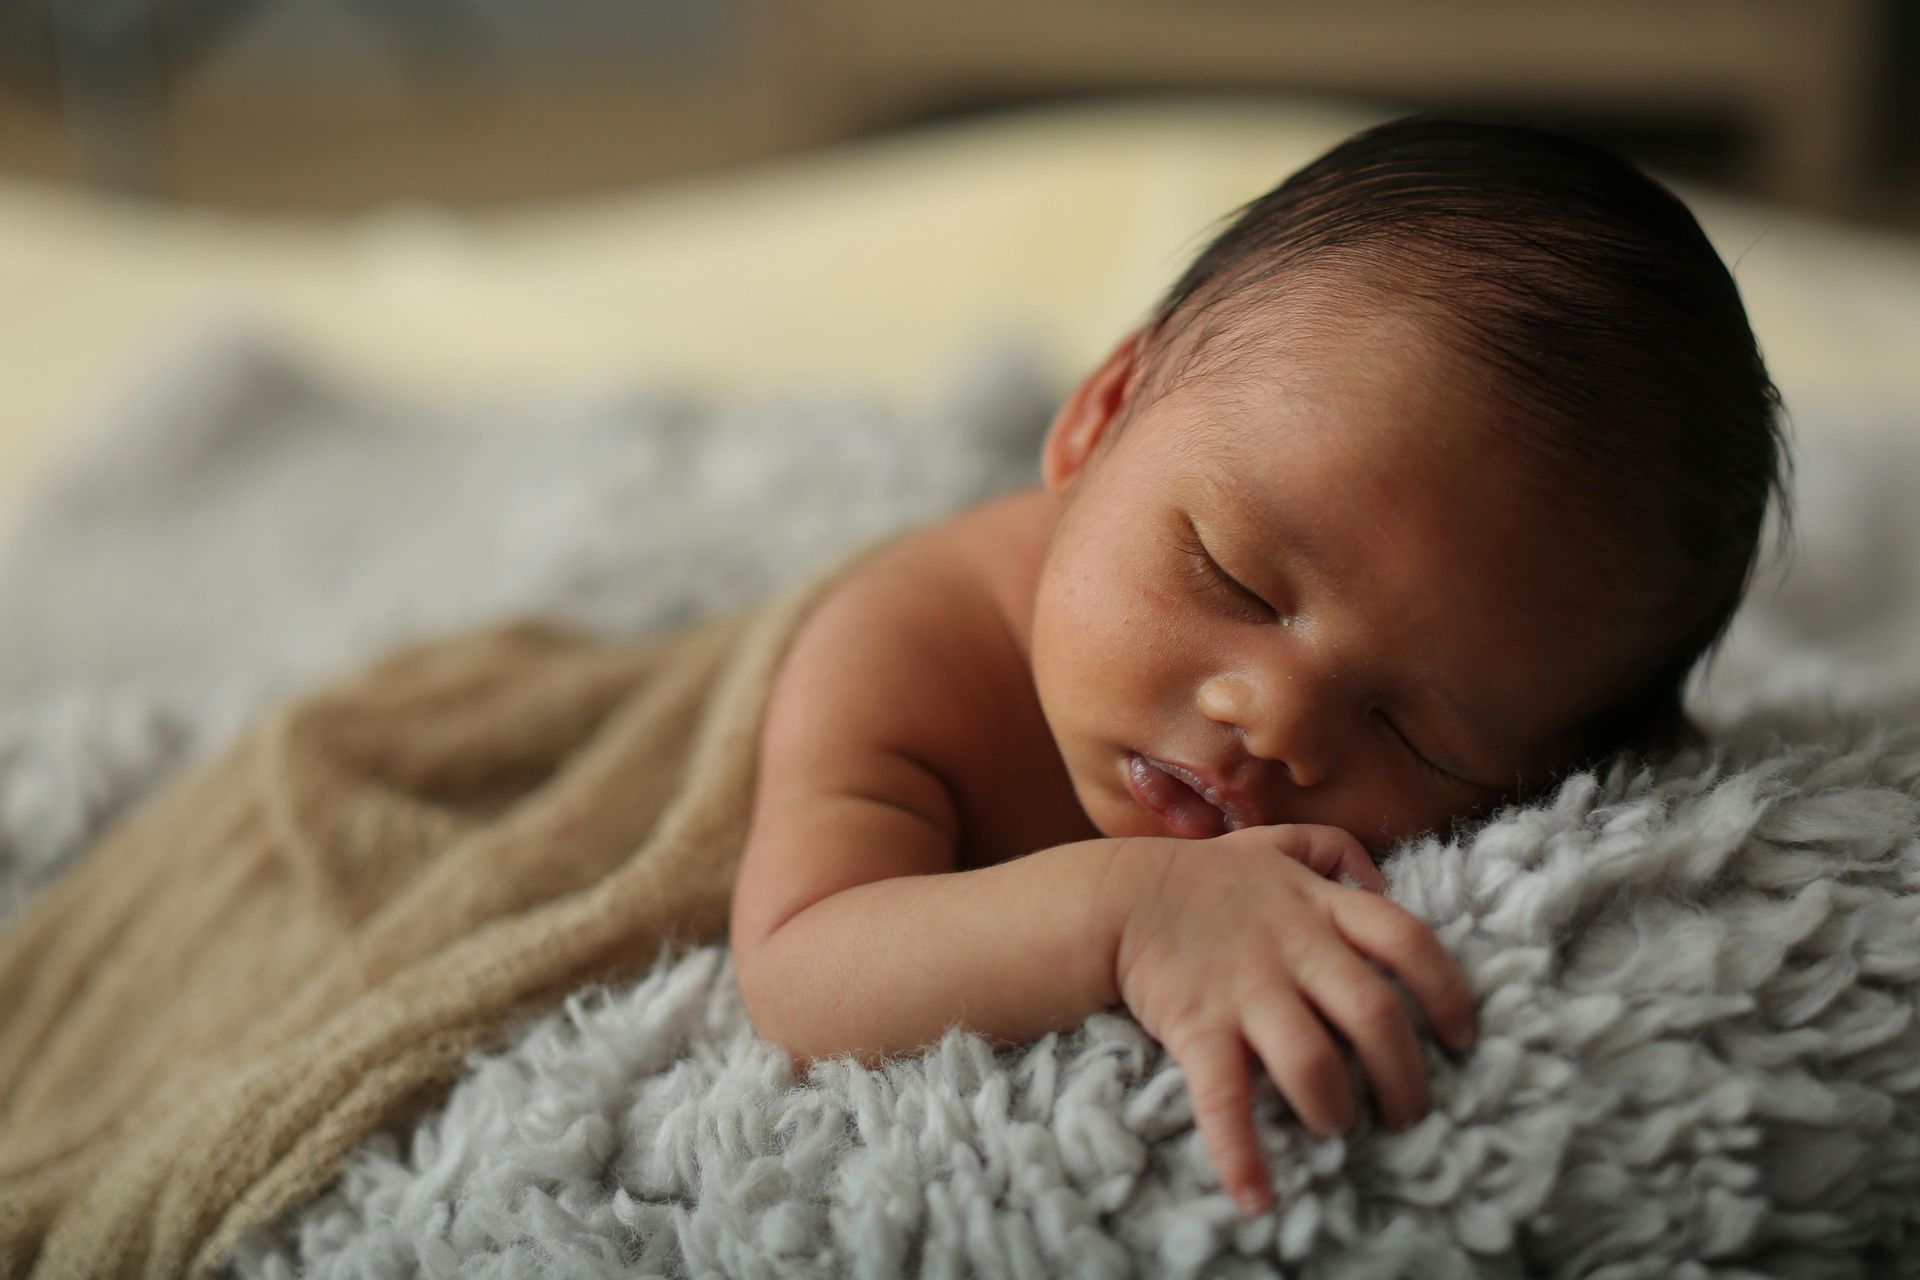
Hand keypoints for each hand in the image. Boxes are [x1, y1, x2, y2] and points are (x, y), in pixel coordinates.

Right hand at [1101, 824, 1476, 1215]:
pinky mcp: (1199, 1028)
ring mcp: (1247, 990)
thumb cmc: (1201, 878)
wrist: (1114, 896)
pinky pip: (1225, 1098)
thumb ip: (1329, 850)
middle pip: (1375, 1014)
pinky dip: (1241, 1154)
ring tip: (1339, 1130)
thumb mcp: (1272, 846)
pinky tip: (1256, 1198)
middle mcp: (1294, 949)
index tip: (1461, 1035)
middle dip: (1405, 1077)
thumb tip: (1380, 875)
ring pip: (1315, 1062)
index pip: (1408, 941)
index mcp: (1319, 907)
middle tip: (1408, 1114)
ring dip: (1337, 1110)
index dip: (1446, 991)